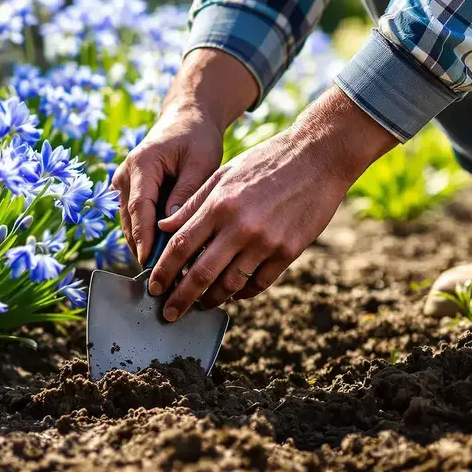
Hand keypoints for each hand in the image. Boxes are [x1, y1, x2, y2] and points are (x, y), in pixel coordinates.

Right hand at [112, 49, 257, 262]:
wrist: (186, 119)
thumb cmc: (197, 137)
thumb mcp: (200, 162)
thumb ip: (186, 193)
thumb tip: (171, 227)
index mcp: (141, 165)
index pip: (140, 209)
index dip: (144, 239)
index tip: (150, 264)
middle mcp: (125, 176)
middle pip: (130, 222)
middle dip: (143, 249)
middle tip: (160, 278)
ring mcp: (123, 184)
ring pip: (130, 224)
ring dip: (143, 246)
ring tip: (163, 273)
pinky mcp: (130, 192)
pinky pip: (135, 219)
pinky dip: (146, 236)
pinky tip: (164, 255)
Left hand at [148, 85, 397, 320]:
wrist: (318, 157)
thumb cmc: (266, 162)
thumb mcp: (223, 174)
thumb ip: (193, 203)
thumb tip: (163, 227)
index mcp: (219, 205)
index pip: (180, 246)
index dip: (163, 271)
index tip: (153, 287)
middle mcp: (240, 227)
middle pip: (201, 274)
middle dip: (181, 298)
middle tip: (169, 314)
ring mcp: (266, 242)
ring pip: (230, 285)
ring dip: (212, 299)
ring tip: (202, 304)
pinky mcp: (288, 252)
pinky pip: (259, 283)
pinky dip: (243, 292)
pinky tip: (234, 293)